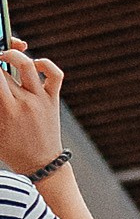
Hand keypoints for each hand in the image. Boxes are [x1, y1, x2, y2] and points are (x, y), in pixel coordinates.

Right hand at [0, 39, 65, 175]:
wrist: (40, 164)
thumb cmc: (12, 151)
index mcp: (7, 110)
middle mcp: (24, 101)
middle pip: (5, 69)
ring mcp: (41, 98)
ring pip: (28, 64)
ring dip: (14, 55)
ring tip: (5, 57)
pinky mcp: (53, 99)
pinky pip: (54, 74)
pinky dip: (45, 64)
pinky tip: (34, 65)